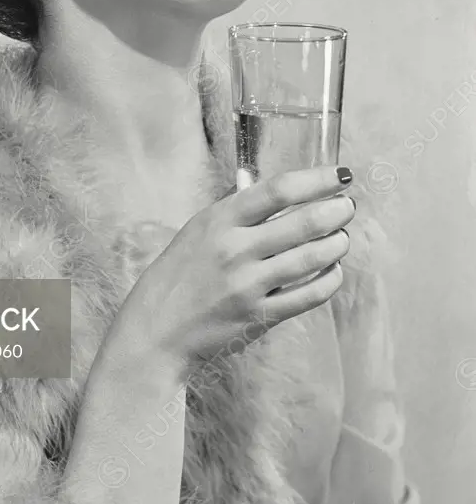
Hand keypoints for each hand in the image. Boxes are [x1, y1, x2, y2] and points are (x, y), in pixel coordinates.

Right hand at [120, 165, 355, 376]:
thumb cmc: (178, 274)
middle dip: (336, 211)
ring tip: (343, 236)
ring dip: (336, 244)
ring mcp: (248, 285)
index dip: (316, 179)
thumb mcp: (197, 229)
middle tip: (348, 207)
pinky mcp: (258, 317)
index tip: (340, 174)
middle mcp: (235, 249)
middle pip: (303, 223)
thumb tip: (267, 188)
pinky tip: (333, 271)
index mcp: (220, 220)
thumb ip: (233, 208)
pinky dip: (328, 281)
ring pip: (310, 259)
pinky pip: (307, 296)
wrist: (156, 328)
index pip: (278, 191)